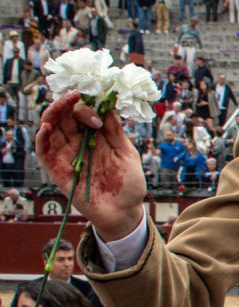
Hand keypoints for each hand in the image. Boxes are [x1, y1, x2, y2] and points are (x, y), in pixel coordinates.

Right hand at [34, 91, 146, 239]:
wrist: (124, 212)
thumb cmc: (129, 184)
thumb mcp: (127, 154)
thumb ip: (116, 133)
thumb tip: (108, 107)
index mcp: (96, 137)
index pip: (84, 113)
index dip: (89, 106)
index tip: (101, 109)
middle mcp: (79, 143)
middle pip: (65, 117)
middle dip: (68, 103)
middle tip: (74, 94)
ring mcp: (67, 155)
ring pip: (51, 129)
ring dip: (53, 114)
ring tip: (61, 104)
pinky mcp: (58, 170)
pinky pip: (44, 152)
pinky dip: (42, 138)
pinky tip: (47, 127)